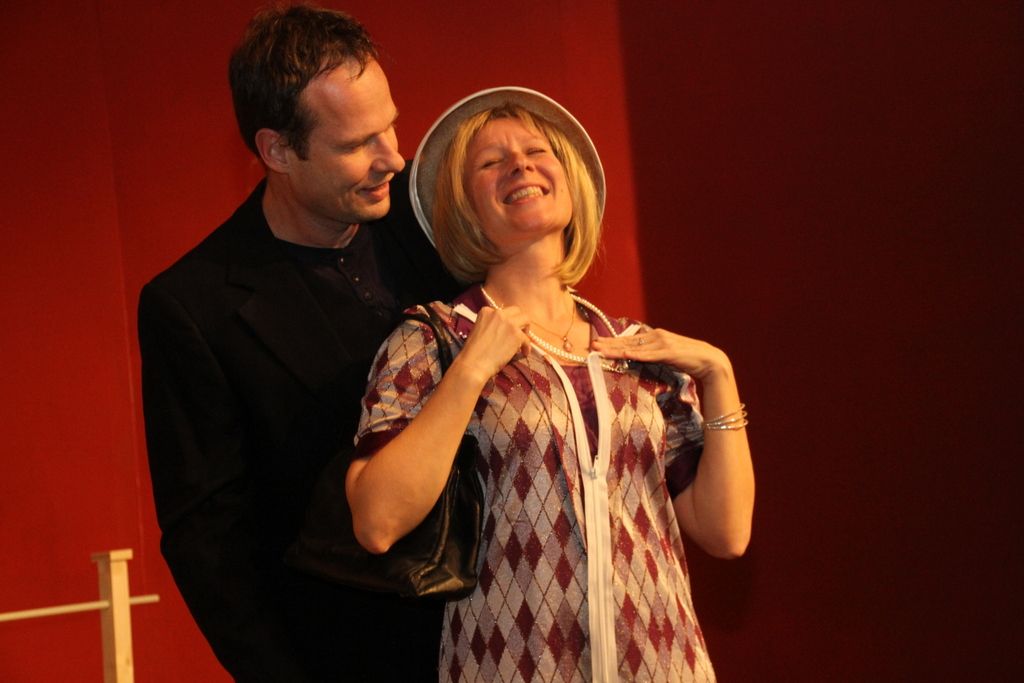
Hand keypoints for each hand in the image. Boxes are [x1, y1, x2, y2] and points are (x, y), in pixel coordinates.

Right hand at [452, 305, 531, 382]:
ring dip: (525, 329)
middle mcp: (498, 313)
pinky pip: (527, 339)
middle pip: (516, 311)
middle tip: (519, 332)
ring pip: (526, 319)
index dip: (506, 321)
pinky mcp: (517, 335)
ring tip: (523, 341)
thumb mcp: (478, 330)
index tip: (506, 330)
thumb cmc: (473, 351)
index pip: (502, 311)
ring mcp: (509, 323)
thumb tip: (504, 330)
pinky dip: (526, 346)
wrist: (473, 364)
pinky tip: (524, 353)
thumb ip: (490, 325)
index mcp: (486, 311)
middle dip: (519, 320)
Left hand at [591, 328, 732, 381]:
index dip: (613, 342)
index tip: (597, 343)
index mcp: (654, 336)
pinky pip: (649, 355)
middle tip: (592, 345)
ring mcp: (662, 343)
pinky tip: (625, 355)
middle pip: (628, 342)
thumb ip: (651, 355)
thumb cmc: (687, 359)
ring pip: (635, 347)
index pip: (629, 340)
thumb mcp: (665, 356)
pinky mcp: (669, 352)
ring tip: (602, 350)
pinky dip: (637, 355)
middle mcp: (656, 336)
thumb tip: (635, 358)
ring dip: (617, 349)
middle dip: (609, 344)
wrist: (709, 360)